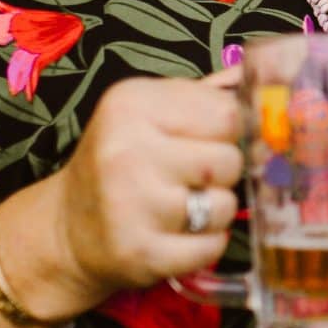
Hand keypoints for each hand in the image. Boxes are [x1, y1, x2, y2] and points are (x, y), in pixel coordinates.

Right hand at [36, 71, 245, 310]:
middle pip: (230, 160)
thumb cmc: (120, 162)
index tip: (209, 140)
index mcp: (131, 104)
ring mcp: (132, 204)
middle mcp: (127, 150)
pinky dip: (205, 245)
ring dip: (215, 211)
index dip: (229, 132)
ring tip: (182, 208)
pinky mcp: (141, 252)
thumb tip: (262, 74)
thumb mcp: (147, 113)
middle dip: (222, 173)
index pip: (227, 113)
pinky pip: (212, 247)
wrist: (65, 229)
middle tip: (192, 179)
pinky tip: (177, 236)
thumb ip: (203, 95)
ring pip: (225, 206)